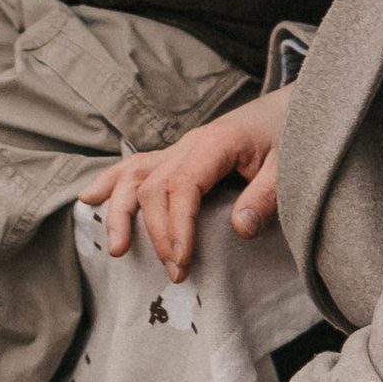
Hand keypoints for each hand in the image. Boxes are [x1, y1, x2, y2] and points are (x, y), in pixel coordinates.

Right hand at [80, 87, 291, 282]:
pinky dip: (111, 182)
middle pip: (154, 187)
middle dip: (156, 233)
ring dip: (120, 211)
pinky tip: (90, 199)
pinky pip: (136, 166)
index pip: (182, 187)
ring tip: (116, 248)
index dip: (177, 226)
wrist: (292, 109)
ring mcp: (179, 148)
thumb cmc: (291, 136)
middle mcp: (189, 144)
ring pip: (135, 175)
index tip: (181, 260)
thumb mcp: (289, 167)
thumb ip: (266, 196)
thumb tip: (241, 228)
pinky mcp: (178, 155)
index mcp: (215, 143)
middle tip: (174, 272)